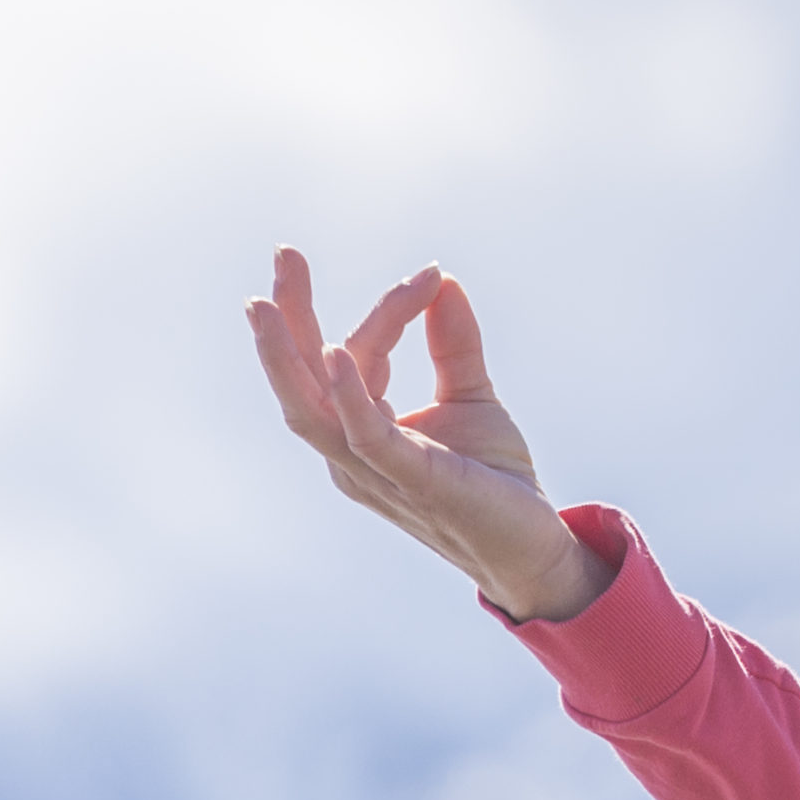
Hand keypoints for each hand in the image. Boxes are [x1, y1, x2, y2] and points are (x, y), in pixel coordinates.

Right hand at [246, 246, 612, 622]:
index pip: (355, 354)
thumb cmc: (493, 479)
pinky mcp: (414, 483)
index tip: (431, 275)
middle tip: (284, 255)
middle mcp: (351, 454)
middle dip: (286, 319)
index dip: (389, 310)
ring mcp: (375, 472)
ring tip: (267, 304)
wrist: (531, 544)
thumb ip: (454, 343)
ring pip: (312, 411)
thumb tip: (443, 281)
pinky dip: (350, 395)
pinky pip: (367, 437)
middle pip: (302, 380)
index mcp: (360, 431)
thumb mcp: (471, 396)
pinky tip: (340, 353)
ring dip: (287, 356)